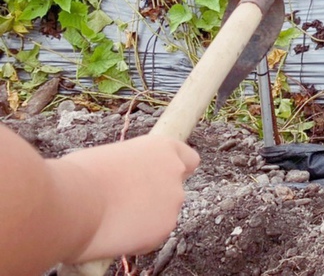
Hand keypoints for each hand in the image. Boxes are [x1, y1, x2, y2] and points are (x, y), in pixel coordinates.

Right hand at [56, 134, 199, 261]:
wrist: (71, 203)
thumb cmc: (79, 177)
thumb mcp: (109, 158)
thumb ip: (130, 169)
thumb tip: (124, 181)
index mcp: (162, 148)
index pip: (188, 160)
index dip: (173, 172)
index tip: (159, 181)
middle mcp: (174, 172)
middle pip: (174, 191)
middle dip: (155, 200)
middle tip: (125, 206)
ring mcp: (172, 201)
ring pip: (163, 215)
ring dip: (146, 220)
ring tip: (112, 220)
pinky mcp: (164, 228)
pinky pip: (152, 237)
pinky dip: (137, 239)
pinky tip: (114, 234)